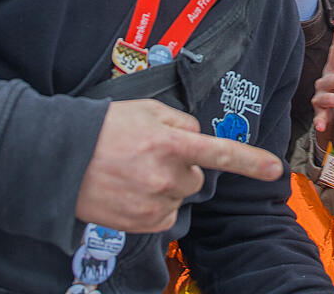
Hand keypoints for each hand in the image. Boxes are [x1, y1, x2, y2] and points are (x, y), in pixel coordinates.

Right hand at [75, 99, 282, 231]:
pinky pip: (165, 216)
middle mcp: (164, 175)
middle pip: (196, 176)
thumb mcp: (146, 109)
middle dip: (181, 167)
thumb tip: (196, 138)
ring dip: (166, 186)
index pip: (218, 152)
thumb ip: (180, 122)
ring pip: (180, 195)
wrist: (59, 158)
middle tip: (148, 156)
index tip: (274, 168)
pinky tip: (131, 191)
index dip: (249, 161)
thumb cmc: (105, 128)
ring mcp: (153, 202)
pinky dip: (155, 205)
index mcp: (169, 142)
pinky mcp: (141, 223)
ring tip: (133, 172)